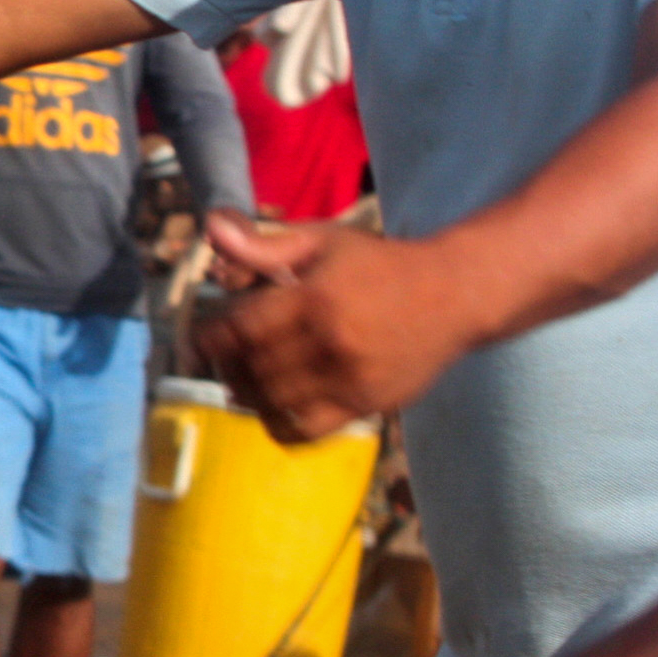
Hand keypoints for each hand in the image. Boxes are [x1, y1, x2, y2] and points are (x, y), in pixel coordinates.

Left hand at [191, 208, 474, 441]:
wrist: (456, 293)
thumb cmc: (380, 263)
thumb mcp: (323, 241)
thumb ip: (264, 243)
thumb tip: (210, 228)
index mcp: (316, 299)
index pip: (243, 329)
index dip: (211, 337)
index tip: (201, 336)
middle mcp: (332, 343)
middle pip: (255, 367)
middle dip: (227, 364)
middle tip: (219, 358)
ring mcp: (351, 378)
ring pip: (275, 400)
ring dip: (247, 393)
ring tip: (239, 379)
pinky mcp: (367, 404)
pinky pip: (307, 428)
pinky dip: (277, 424)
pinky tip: (269, 408)